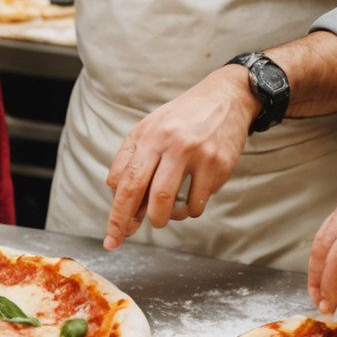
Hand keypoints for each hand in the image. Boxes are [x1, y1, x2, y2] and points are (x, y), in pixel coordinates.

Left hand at [102, 64, 259, 250]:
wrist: (225, 98)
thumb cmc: (181, 118)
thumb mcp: (148, 128)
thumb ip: (129, 160)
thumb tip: (117, 196)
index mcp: (150, 135)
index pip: (127, 182)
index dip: (118, 216)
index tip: (112, 239)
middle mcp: (173, 144)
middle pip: (152, 197)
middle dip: (143, 222)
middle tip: (140, 228)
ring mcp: (199, 155)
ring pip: (176, 206)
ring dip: (167, 218)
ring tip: (168, 210)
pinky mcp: (219, 165)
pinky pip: (199, 202)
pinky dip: (191, 208)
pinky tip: (192, 193)